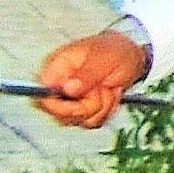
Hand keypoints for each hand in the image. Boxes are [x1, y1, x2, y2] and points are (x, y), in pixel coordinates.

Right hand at [28, 28, 148, 132]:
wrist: (132, 56)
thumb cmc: (116, 51)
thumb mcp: (106, 58)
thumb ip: (87, 74)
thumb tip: (67, 89)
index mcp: (57, 69)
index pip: (41, 96)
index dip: (57, 106)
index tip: (79, 103)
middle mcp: (58, 87)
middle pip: (59, 114)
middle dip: (88, 106)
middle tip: (104, 88)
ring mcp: (69, 101)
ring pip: (78, 120)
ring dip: (101, 107)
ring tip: (109, 87)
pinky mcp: (82, 110)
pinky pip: (91, 122)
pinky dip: (106, 111)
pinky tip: (111, 95)